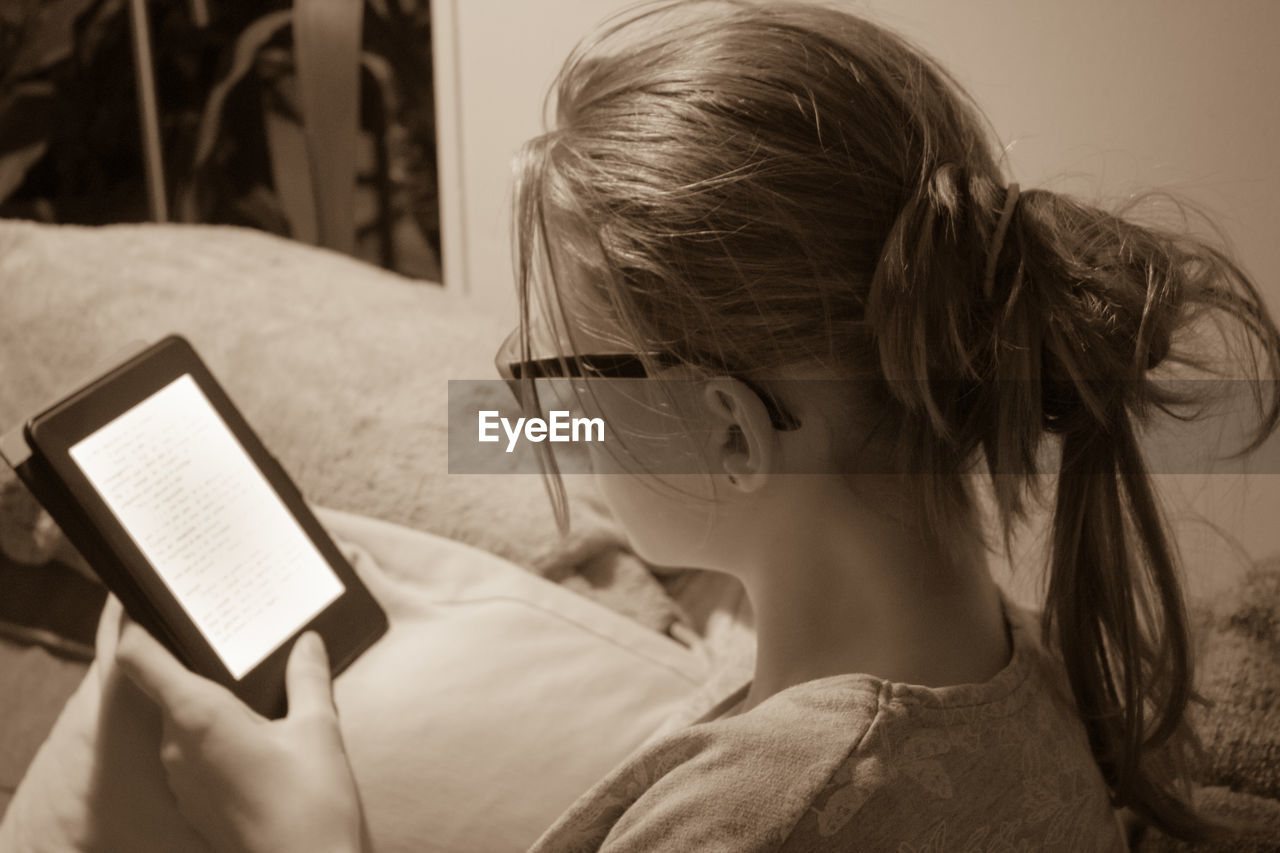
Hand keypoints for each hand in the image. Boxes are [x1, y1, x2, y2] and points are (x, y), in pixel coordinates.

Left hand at [115, 622, 369, 852]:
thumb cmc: (311, 803)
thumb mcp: (319, 728)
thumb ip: (308, 678)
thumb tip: (306, 641)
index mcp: (199, 716)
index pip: (139, 658)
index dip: (135, 625)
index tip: (147, 602)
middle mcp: (178, 746)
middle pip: (164, 686)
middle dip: (192, 660)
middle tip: (227, 634)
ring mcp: (182, 779)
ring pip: (181, 721)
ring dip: (207, 700)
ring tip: (249, 685)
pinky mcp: (196, 803)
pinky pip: (193, 753)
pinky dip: (214, 735)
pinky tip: (255, 735)